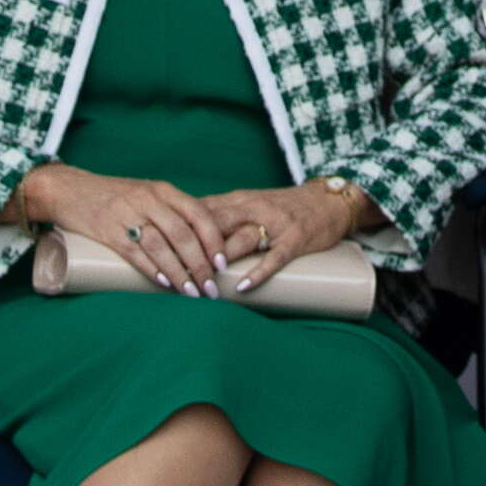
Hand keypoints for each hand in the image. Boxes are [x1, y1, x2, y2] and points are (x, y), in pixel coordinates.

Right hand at [15, 160, 233, 294]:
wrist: (69, 189)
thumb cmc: (114, 196)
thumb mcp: (146, 195)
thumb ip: (170, 213)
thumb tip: (202, 246)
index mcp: (163, 190)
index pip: (198, 214)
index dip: (214, 240)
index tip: (222, 265)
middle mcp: (147, 198)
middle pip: (183, 234)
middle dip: (200, 265)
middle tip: (210, 289)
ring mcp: (126, 213)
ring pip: (161, 246)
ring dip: (179, 273)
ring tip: (190, 293)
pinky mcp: (107, 230)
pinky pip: (134, 252)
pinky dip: (152, 269)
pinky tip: (164, 283)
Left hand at [191, 182, 372, 286]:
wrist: (327, 201)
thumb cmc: (282, 206)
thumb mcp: (248, 203)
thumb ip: (219, 214)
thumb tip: (181, 228)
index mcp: (238, 200)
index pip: (201, 213)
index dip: (179, 231)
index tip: (158, 248)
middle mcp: (253, 208)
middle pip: (215, 226)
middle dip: (193, 249)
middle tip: (173, 272)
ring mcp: (275, 224)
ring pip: (241, 240)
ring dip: (220, 262)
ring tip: (201, 285)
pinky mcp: (295, 240)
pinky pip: (274, 258)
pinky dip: (257, 271)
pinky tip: (242, 286)